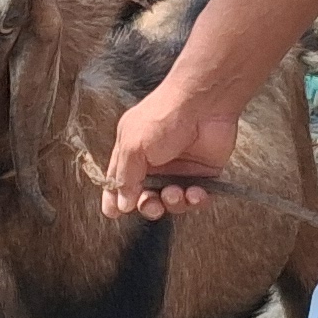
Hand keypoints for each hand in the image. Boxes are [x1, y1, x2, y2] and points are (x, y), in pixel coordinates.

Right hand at [103, 73, 240, 218]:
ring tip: (176, 192)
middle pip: (146, 198)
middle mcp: (155, 163)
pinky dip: (195, 200)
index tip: (113, 213)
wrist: (204, 104)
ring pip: (171, 202)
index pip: (119, 181)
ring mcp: (180, 169)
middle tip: (152, 204)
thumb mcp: (133, 146)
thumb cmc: (164, 116)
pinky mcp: (203, 174)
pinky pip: (196, 199)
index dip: (115, 199)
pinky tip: (195, 192)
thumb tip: (121, 205)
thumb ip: (125, 178)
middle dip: (148, 206)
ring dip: (172, 203)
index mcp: (132, 153)